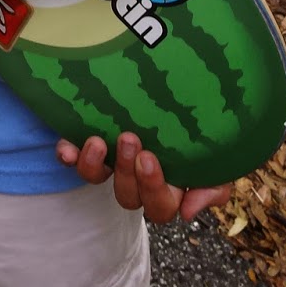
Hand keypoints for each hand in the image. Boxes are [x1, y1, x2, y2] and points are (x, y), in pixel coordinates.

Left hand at [56, 132, 231, 220]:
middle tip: (130, 139)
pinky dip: (70, 155)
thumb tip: (188, 212)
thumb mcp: (219, 155)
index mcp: (171, 185)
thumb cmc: (203, 123)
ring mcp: (114, 161)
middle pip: (128, 196)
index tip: (149, 157)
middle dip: (126, 172)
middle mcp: (139, 177)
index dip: (152, 187)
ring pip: (100, 179)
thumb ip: (213, 186)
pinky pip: (74, 158)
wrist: (175, 74)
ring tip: (99, 141)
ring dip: (96, 166)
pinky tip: (66, 147)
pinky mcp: (92, 144)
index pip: (161, 206)